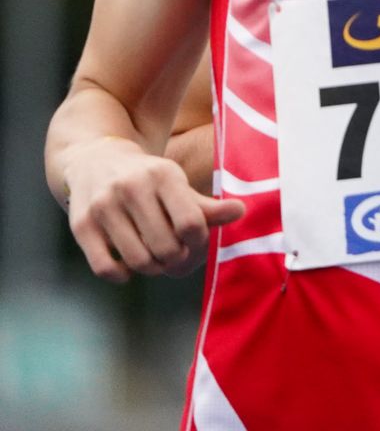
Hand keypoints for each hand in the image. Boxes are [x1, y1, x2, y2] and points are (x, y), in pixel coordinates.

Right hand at [64, 136, 244, 281]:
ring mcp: (103, 207)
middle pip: (166, 247)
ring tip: (157, 260)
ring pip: (138, 261)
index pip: (191, 223)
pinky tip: (129, 267)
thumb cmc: (148, 179)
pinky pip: (105, 268)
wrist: (94, 160)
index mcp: (163, 175)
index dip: (199, 243)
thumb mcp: (176, 184)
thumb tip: (241, 211)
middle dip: (178, 260)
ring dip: (153, 269)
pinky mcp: (81, 225)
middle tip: (178, 258)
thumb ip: (206, 205)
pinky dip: (122, 275)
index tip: (196, 243)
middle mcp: (131, 188)